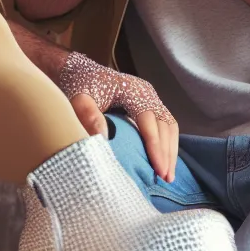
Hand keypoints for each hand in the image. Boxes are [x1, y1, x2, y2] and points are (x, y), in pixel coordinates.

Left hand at [59, 54, 178, 181]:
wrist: (79, 72)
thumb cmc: (79, 86)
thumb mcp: (79, 98)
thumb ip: (88, 114)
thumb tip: (103, 138)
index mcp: (132, 89)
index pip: (149, 120)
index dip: (155, 146)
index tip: (158, 169)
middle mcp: (146, 92)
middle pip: (165, 124)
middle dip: (167, 153)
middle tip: (166, 179)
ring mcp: (149, 98)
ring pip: (169, 126)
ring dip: (170, 150)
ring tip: (168, 175)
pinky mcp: (149, 105)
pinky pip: (164, 125)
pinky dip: (166, 144)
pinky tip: (163, 161)